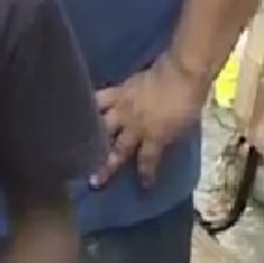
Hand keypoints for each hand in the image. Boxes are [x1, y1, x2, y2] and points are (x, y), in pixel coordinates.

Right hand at [93, 52, 209, 188]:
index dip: (145, 175)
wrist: (179, 75)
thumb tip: (157, 144)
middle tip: (93, 182)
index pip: (147, 162)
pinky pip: (99, 100)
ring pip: (101, 126)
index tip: (144, 186)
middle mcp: (134, 127)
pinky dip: (90, 105)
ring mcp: (122, 109)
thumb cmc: (187, 103)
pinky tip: (81, 108)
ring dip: (91, 137)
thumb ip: (165, 138)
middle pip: (117, 150)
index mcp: (154, 138)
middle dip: (106, 166)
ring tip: (76, 145)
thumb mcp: (181, 129)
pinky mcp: (117, 92)